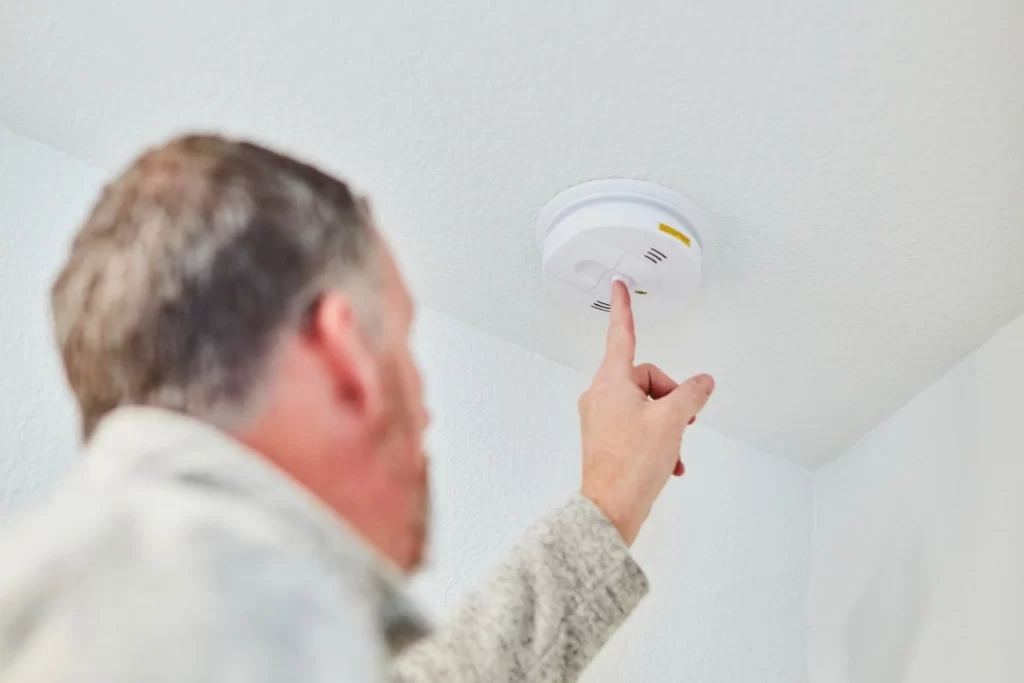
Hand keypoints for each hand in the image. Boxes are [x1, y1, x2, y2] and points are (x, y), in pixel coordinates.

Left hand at [579, 281, 714, 544]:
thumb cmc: (632, 466)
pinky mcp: (605, 438)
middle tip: (685, 422)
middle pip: (646, 378)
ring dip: (668, 424)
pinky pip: (638, 426)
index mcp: (611, 382)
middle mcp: (600, 396)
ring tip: (676, 450)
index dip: (624, 308)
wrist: (611, 510)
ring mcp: (601, 418)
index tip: (619, 286)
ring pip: (645, 406)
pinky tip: (672, 463)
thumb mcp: (673, 421)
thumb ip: (691, 394)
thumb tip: (703, 382)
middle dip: (671, 398)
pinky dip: (658, 438)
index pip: (622, 335)